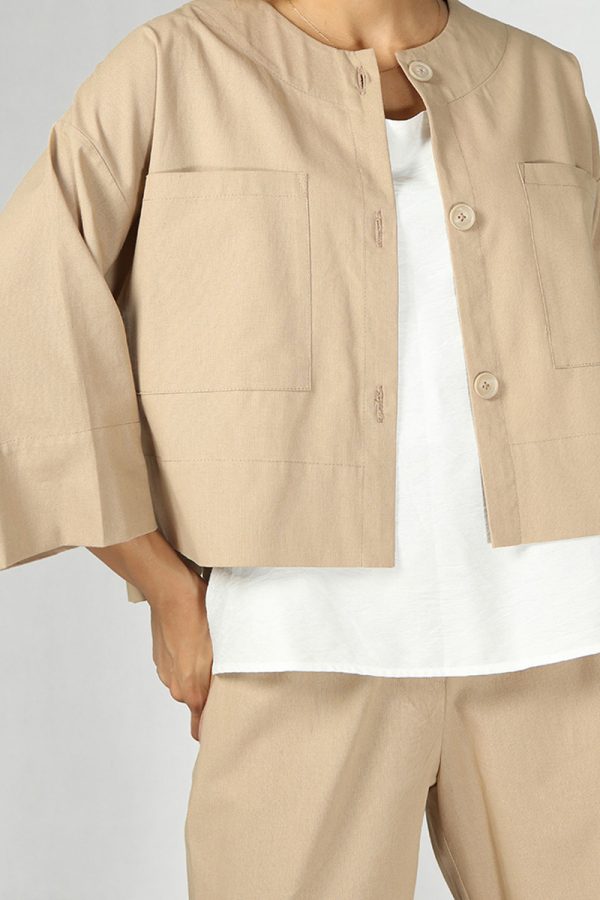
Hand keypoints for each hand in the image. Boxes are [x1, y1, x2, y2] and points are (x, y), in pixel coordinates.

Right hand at [149, 570, 213, 740]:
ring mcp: (165, 671)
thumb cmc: (201, 617)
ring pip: (187, 681)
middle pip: (196, 701)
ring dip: (197, 673)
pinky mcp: (160, 657)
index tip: (224, 725)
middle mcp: (174, 686)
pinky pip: (178, 667)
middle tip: (226, 672)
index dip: (212, 726)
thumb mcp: (222, 651)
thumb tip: (226, 700)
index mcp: (191, 690)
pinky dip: (186, 659)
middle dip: (209, 691)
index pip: (199, 726)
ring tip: (210, 651)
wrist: (171, 592)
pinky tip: (196, 641)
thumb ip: (221, 682)